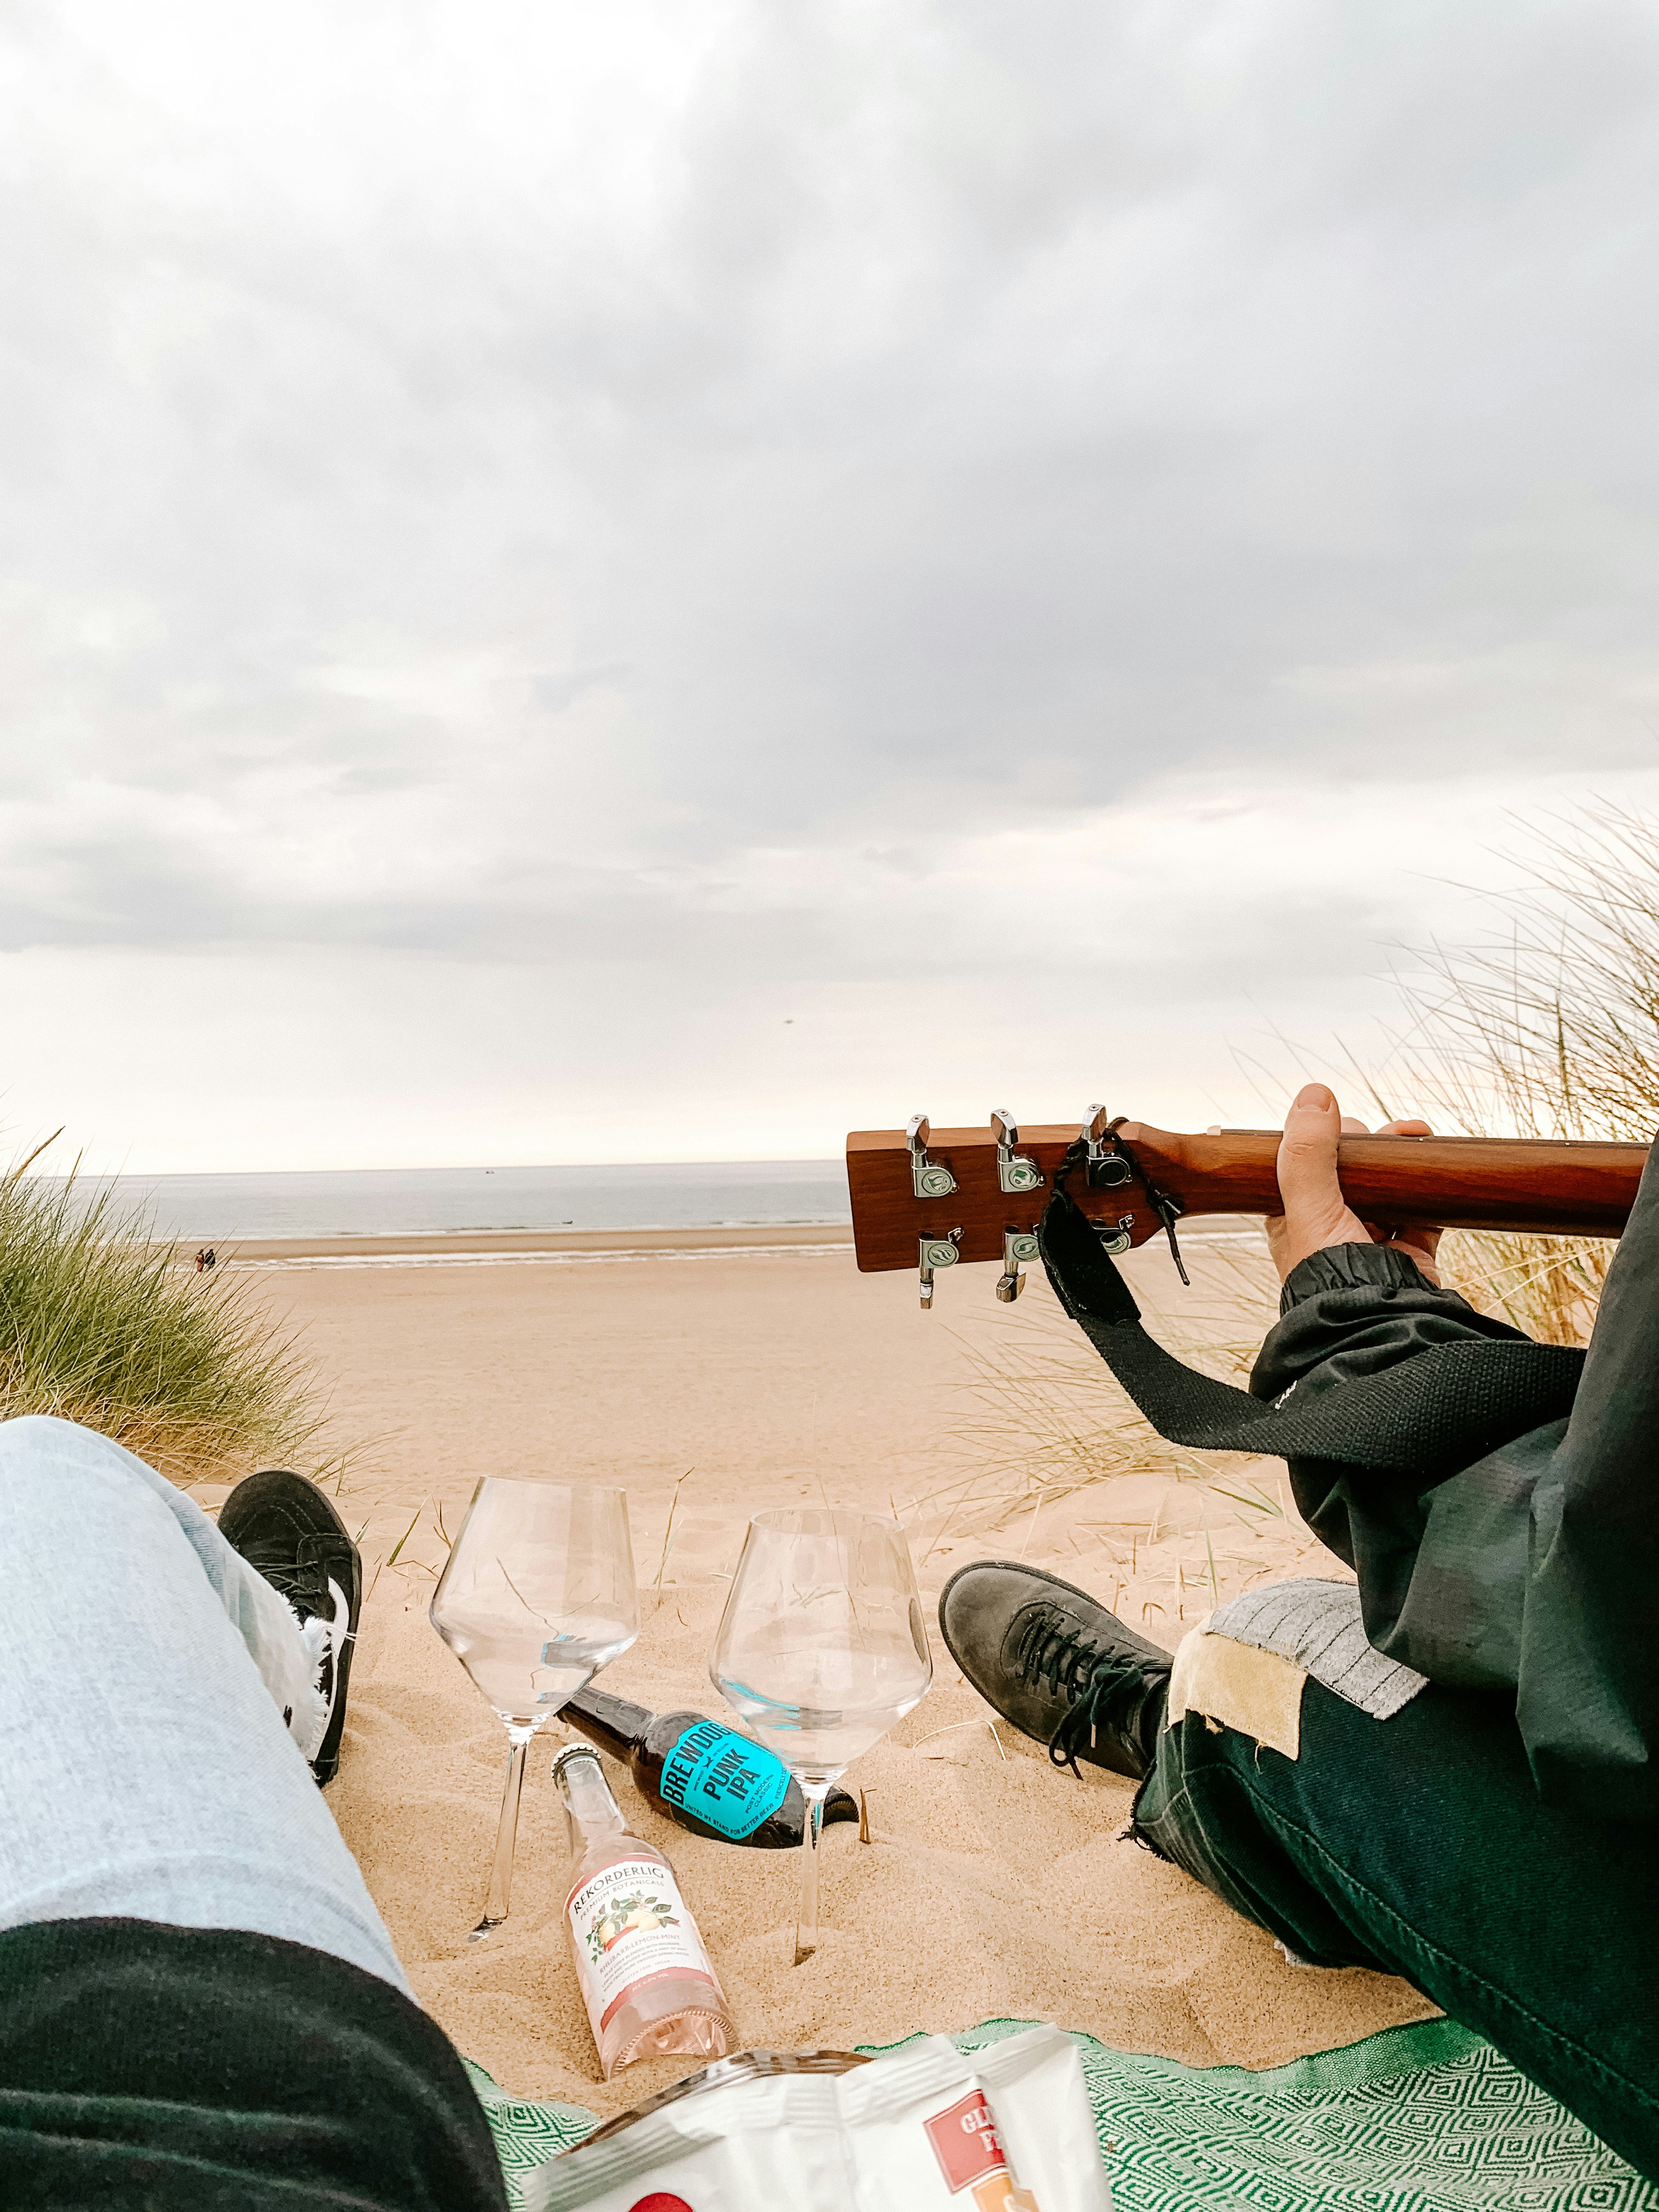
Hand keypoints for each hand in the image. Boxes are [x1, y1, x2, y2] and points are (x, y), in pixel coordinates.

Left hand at [1265, 1082, 1443, 1286]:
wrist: (1379, 1325)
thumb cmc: (1329, 1275)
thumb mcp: (1309, 1206)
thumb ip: (1308, 1152)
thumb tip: (1315, 1094)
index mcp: (1294, 1218)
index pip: (1304, 1161)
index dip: (1324, 1135)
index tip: (1341, 1119)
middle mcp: (1331, 1227)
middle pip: (1351, 1167)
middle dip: (1371, 1143)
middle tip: (1384, 1135)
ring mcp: (1372, 1239)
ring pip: (1388, 1184)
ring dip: (1402, 1158)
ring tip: (1416, 1136)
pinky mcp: (1411, 1252)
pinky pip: (1424, 1211)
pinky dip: (1433, 1189)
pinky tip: (1435, 1168)